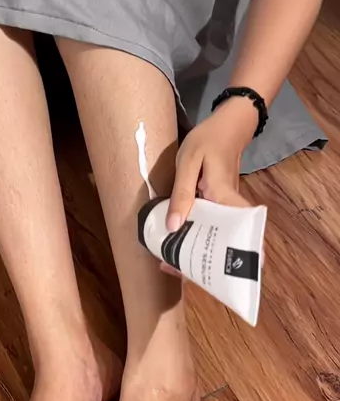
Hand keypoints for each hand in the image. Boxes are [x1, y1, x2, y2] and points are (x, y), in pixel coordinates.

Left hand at [160, 99, 256, 276]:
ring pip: (214, 238)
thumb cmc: (209, 140)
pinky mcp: (220, 208)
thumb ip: (181, 193)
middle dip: (199, 261)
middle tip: (169, 267)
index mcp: (225, 198)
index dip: (228, 256)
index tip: (211, 274)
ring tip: (167, 260)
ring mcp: (226, 209)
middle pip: (222, 243)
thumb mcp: (189, 162)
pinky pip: (209, 228)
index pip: (233, 233)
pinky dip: (192, 238)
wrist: (229, 125)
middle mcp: (231, 209)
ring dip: (193, 251)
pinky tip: (174, 240)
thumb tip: (172, 227)